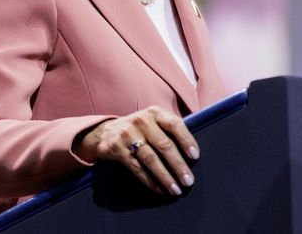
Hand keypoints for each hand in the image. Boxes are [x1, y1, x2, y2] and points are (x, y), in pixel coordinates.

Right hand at [72, 106, 198, 195]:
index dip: (186, 140)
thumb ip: (171, 131)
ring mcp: (127, 134)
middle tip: (189, 181)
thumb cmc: (140, 129)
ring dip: (165, 177)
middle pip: (163, 145)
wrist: (106, 131)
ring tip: (176, 189)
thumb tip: (193, 154)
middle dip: (178, 165)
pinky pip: (136, 167)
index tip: (195, 157)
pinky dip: (150, 181)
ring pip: (150, 158)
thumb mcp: (154, 122)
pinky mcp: (116, 148)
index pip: (174, 124)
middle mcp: (141, 121)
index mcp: (154, 113)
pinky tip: (159, 189)